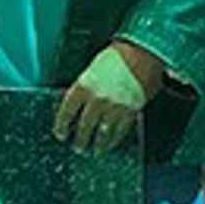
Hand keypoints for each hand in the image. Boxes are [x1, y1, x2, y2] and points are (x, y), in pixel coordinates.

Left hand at [51, 40, 167, 155]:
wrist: (144, 53)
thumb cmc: (120, 55)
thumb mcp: (94, 67)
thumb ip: (87, 87)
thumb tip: (82, 103)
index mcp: (84, 86)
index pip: (67, 111)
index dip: (61, 125)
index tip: (60, 133)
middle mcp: (97, 100)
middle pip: (84, 126)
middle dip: (80, 140)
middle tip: (78, 147)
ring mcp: (114, 108)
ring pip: (102, 133)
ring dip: (98, 144)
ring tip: (96, 150)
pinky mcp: (130, 112)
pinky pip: (119, 132)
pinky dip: (114, 140)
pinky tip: (111, 144)